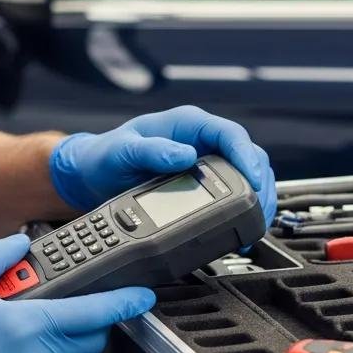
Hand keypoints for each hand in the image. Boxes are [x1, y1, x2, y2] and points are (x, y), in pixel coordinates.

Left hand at [49, 105, 276, 225]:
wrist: (92, 175)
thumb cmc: (105, 157)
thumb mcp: (122, 152)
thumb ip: (150, 151)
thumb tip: (183, 154)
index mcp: (187, 124)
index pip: (229, 134)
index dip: (246, 156)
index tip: (253, 179)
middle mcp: (201, 140)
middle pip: (248, 155)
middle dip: (260, 183)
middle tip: (260, 211)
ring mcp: (206, 161)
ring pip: (248, 175)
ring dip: (258, 198)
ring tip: (256, 224)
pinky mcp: (205, 183)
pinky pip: (236, 192)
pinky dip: (245, 209)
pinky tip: (244, 228)